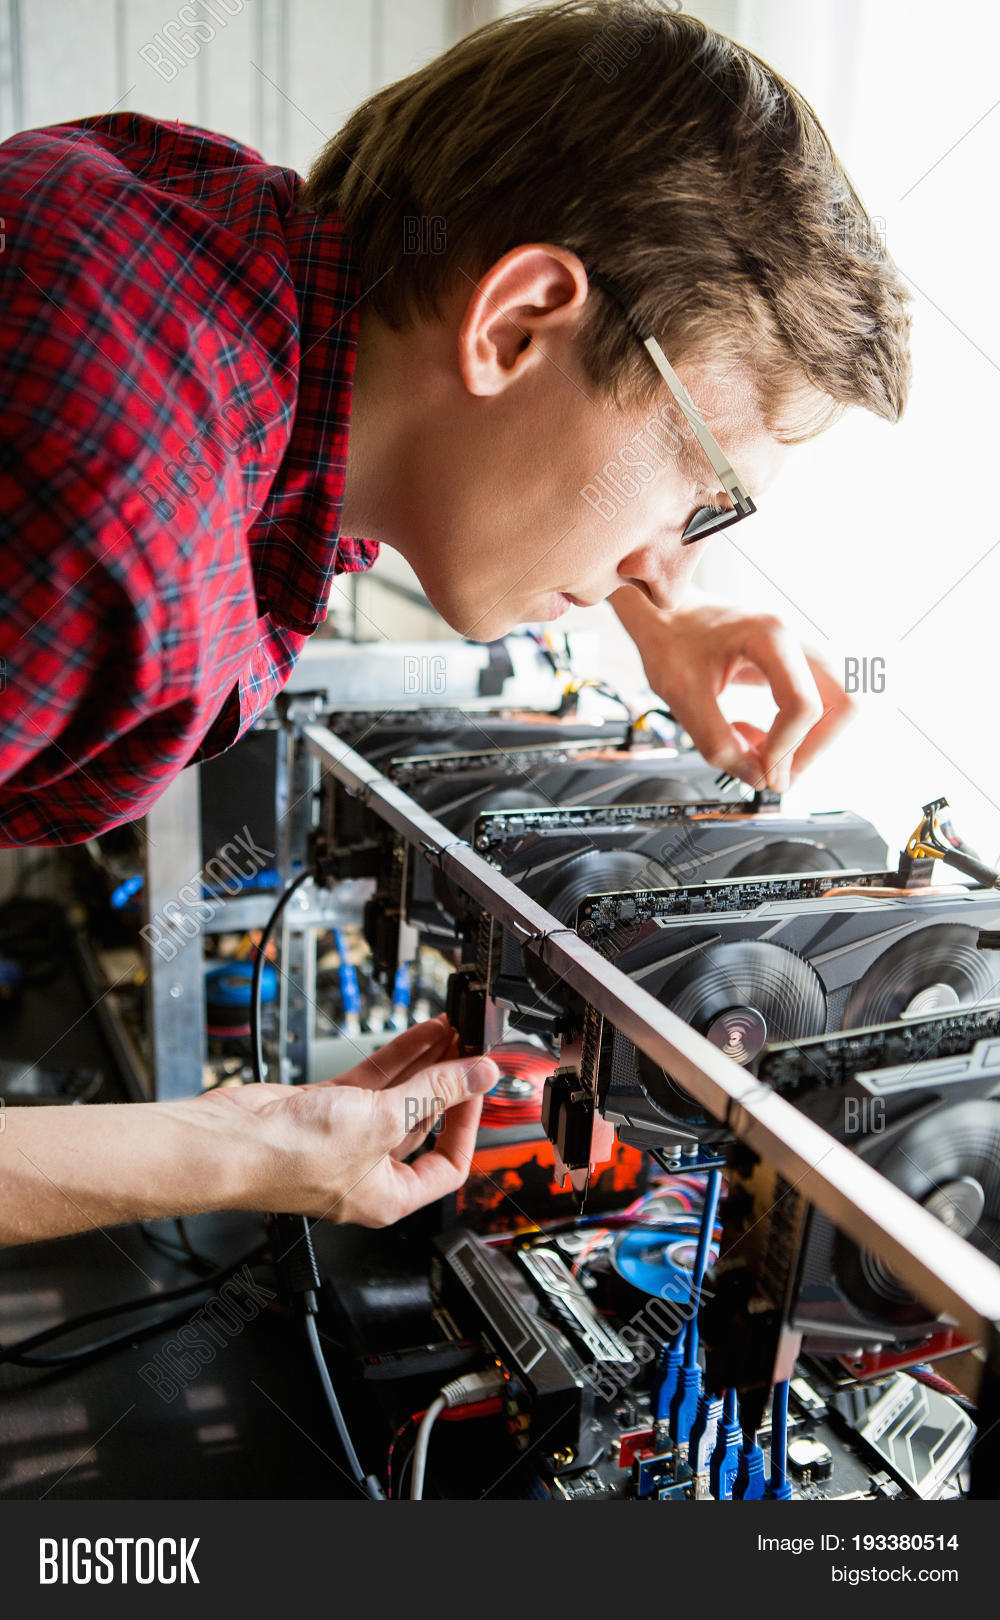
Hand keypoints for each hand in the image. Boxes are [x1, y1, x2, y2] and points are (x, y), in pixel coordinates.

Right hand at [199, 1016, 498, 1227]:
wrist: (230, 1142)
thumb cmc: (291, 1158)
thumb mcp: (383, 1119)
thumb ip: (435, 1091)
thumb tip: (477, 1076)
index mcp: (389, 1196)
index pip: (448, 1165)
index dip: (469, 1124)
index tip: (479, 1087)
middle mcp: (368, 1170)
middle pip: (423, 1123)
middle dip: (448, 1085)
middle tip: (469, 1051)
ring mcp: (345, 1138)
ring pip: (397, 1097)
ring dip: (424, 1064)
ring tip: (450, 1032)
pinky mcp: (323, 1110)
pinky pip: (370, 1083)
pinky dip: (394, 1059)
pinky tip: (417, 1036)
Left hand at [616, 591, 854, 791]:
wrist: (666, 611)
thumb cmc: (670, 638)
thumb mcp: (681, 696)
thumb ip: (717, 741)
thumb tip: (756, 778)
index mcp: (768, 635)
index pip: (803, 703)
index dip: (786, 748)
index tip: (762, 772)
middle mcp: (794, 637)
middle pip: (844, 701)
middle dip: (814, 747)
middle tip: (778, 774)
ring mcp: (799, 650)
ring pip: (837, 704)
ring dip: (808, 741)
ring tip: (760, 752)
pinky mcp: (793, 665)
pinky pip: (815, 704)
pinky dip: (793, 731)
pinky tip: (753, 734)